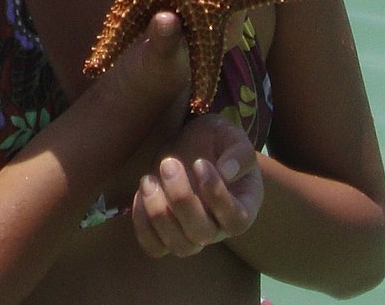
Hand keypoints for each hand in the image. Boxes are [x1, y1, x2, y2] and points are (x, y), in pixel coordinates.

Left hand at [131, 113, 261, 257]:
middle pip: (202, 234)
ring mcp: (191, 234)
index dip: (217, 196)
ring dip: (159, 215)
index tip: (200, 162)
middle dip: (182, 199)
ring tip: (148, 180)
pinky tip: (141, 193)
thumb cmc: (216, 142)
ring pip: (179, 246)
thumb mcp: (231, 136)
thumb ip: (239, 152)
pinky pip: (154, 247)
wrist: (190, 145)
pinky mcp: (166, 233)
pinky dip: (143, 226)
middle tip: (168, 164)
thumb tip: (227, 171)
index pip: (236, 220)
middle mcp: (219, 228)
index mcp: (243, 207)